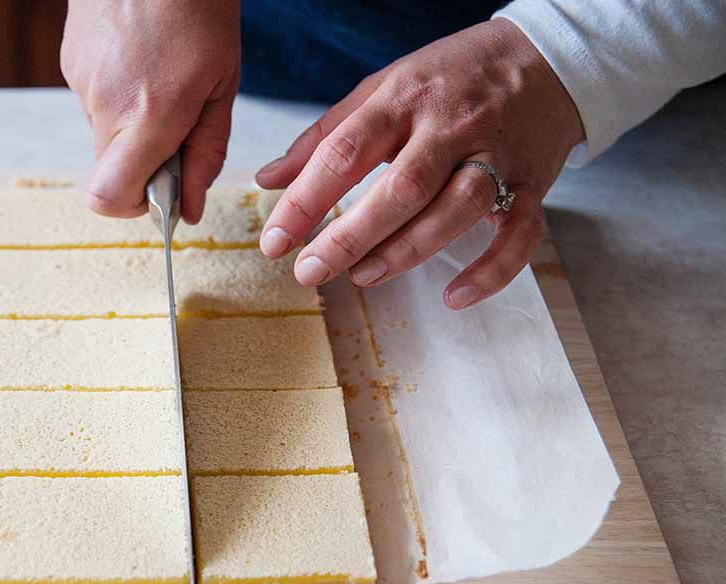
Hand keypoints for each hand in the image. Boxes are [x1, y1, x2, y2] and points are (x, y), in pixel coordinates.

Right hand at [61, 0, 240, 222]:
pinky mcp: (70, 63)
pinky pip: (94, 101)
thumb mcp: (222, 84)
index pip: (110, 197)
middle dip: (144, 163)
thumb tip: (192, 208)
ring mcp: (81, 83)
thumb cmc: (199, 7)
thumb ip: (205, 152)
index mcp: (149, 114)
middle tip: (176, 124)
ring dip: (133, 124)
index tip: (163, 191)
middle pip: (111, 170)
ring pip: (103, 135)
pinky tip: (140, 60)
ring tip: (160, 77)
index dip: (136, 206)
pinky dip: (118, 95)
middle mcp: (106, 104)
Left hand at [256, 19, 584, 308]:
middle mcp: (450, 127)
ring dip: (405, 252)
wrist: (547, 57)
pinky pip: (520, 235)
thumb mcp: (382, 88)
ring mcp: (496, 156)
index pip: (345, 152)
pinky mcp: (532, 184)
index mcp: (404, 99)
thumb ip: (323, 136)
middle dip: (349, 237)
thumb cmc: (451, 78)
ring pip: (455, 210)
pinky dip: (491, 271)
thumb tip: (267, 180)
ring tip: (362, 276)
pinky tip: (454, 296)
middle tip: (309, 270)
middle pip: (400, 189)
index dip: (304, 200)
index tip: (275, 241)